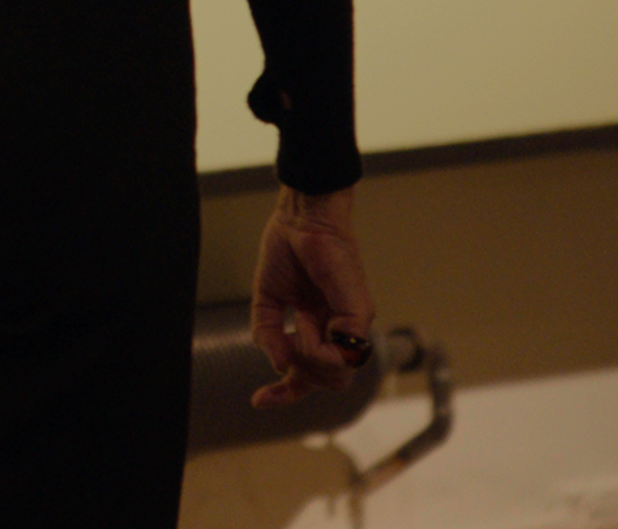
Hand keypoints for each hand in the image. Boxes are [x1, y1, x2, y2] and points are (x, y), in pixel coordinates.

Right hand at [249, 185, 375, 406]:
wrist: (300, 218)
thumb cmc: (287, 250)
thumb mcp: (266, 299)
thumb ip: (268, 335)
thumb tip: (280, 366)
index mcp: (320, 328)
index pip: (311, 374)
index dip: (285, 393)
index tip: (257, 400)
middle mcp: (341, 331)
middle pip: (328, 383)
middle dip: (301, 377)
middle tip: (283, 346)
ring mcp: (354, 326)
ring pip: (337, 376)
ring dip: (307, 359)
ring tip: (295, 325)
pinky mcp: (360, 315)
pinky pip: (340, 354)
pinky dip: (315, 346)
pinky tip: (303, 321)